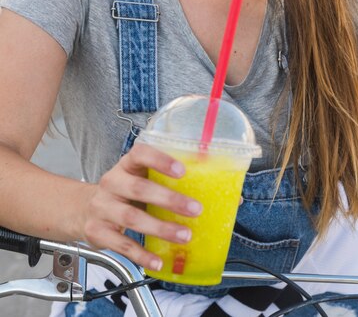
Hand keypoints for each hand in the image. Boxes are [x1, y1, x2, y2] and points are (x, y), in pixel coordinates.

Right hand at [80, 142, 201, 270]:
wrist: (82, 209)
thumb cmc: (123, 193)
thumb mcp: (138, 179)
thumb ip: (165, 182)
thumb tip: (217, 192)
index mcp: (126, 165)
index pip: (140, 154)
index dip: (160, 160)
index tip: (182, 171)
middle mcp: (112, 182)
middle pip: (138, 188)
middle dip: (169, 199)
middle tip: (194, 209)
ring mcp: (102, 207)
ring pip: (131, 217)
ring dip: (160, 228)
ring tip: (184, 235)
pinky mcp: (97, 231)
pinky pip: (121, 244)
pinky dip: (141, 254)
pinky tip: (157, 260)